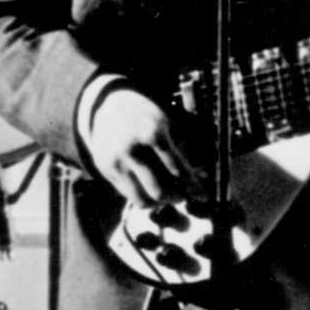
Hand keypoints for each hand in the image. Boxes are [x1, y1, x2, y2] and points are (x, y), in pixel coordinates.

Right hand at [80, 82, 201, 207]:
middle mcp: (133, 150)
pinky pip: (128, 194)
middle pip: (160, 190)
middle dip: (176, 197)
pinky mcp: (106, 170)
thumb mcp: (166, 123)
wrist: (106, 106)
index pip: (177, 169)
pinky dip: (142, 196)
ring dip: (158, 203)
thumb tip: (199, 176)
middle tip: (182, 196)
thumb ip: (182, 148)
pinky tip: (148, 189)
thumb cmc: (145, 116)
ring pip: (142, 199)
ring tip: (166, 197)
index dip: (193, 186)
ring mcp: (117, 162)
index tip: (203, 196)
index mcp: (152, 134)